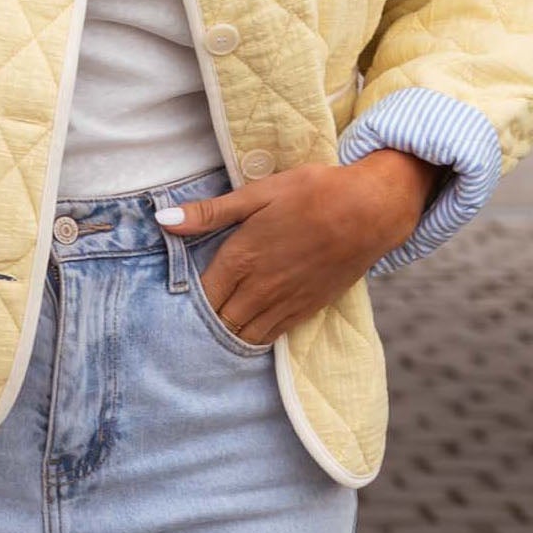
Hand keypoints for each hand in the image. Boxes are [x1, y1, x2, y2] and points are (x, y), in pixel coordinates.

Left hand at [164, 155, 430, 344]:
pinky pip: (270, 336)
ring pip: (243, 334)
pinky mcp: (306, 309)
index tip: (178, 298)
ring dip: (227, 333)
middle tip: (192, 319)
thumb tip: (163, 221)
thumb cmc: (312, 193)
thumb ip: (209, 213)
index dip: (188, 300)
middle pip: (219, 320)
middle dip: (204, 321)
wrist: (369, 210)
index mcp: (240, 258)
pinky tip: (246, 333)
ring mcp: (284, 302)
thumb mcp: (258, 193)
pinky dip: (253, 338)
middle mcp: (258, 287)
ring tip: (216, 328)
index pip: (202, 295)